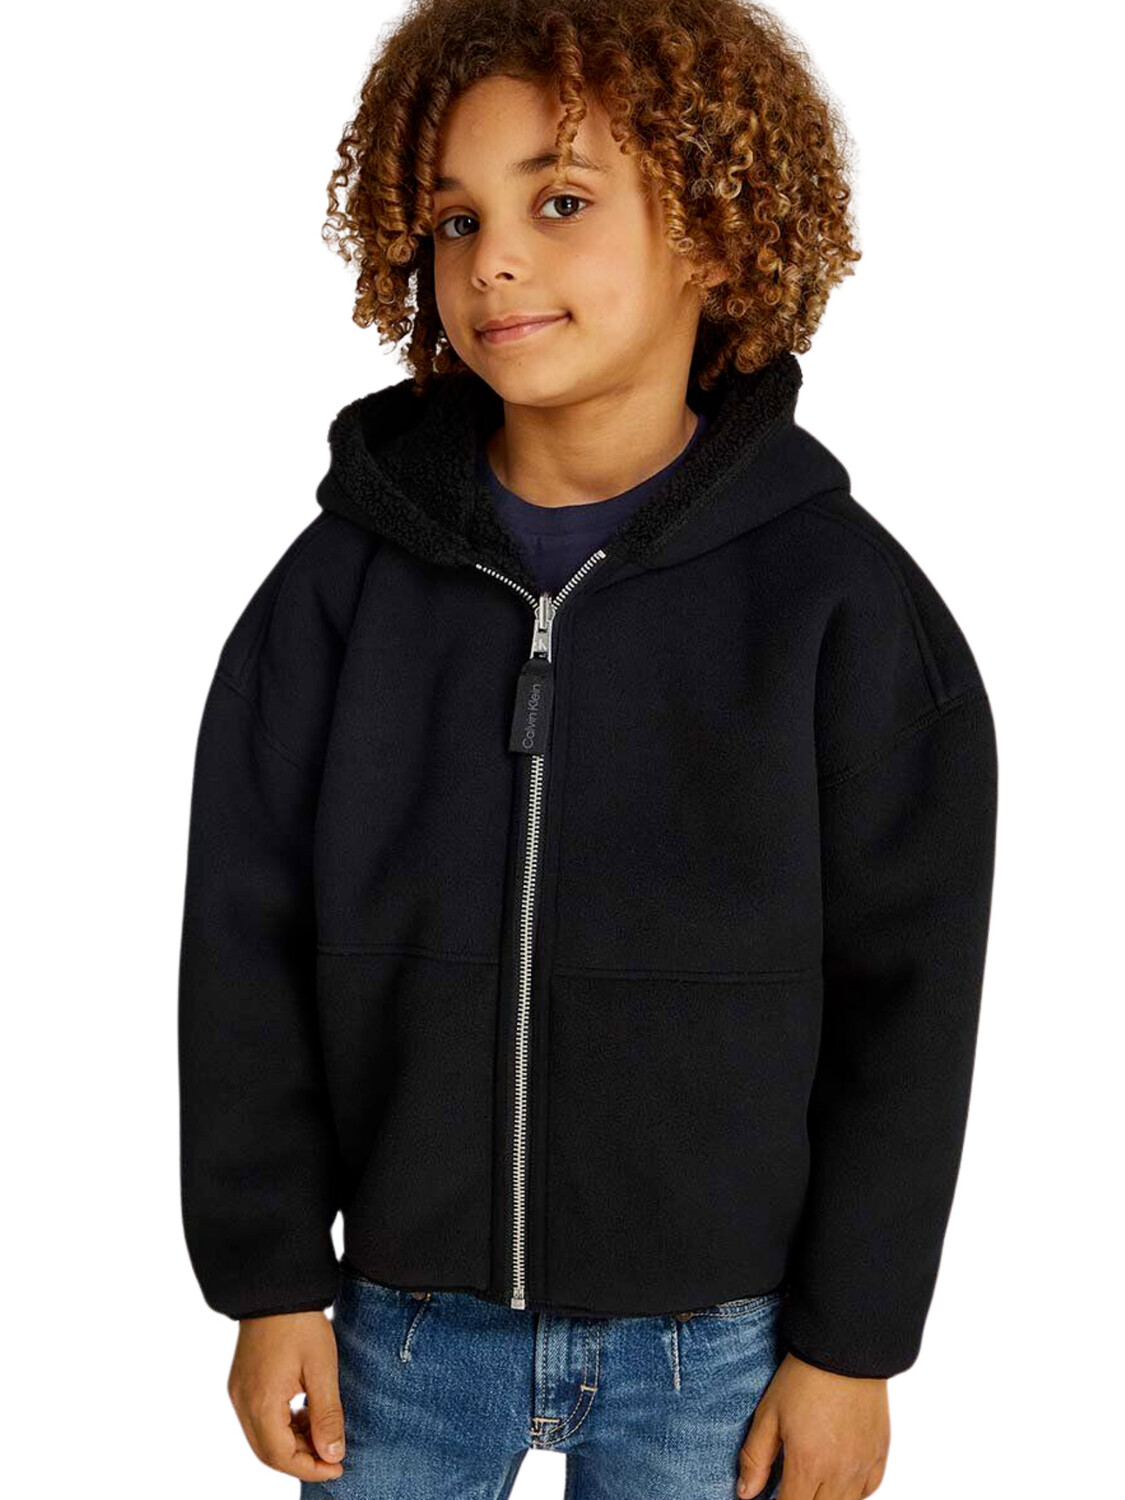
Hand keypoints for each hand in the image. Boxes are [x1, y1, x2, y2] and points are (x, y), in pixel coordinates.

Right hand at [227, 1310, 345, 1482]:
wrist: (276, 1286)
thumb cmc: (301, 1323)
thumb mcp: (322, 1368)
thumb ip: (327, 1415)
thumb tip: (333, 1455)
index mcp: (261, 1403)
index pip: (281, 1456)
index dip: (310, 1468)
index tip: (338, 1467)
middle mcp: (242, 1403)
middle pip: (268, 1452)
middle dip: (301, 1459)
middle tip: (332, 1456)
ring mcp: (238, 1392)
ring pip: (262, 1438)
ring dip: (291, 1443)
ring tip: (321, 1431)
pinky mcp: (240, 1383)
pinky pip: (257, 1419)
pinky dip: (281, 1425)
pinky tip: (304, 1413)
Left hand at [737, 1352, 889, 1498]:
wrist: (844, 1349)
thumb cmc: (804, 1377)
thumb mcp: (769, 1413)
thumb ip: (755, 1458)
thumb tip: (746, 1493)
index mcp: (808, 1464)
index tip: (771, 1496)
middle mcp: (839, 1473)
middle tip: (789, 1484)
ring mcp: (862, 1465)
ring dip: (825, 1498)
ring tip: (811, 1481)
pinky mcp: (880, 1454)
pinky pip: (867, 1491)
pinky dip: (851, 1492)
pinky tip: (837, 1478)